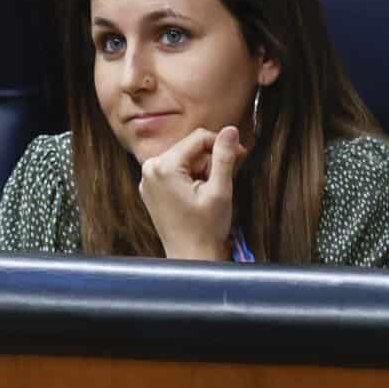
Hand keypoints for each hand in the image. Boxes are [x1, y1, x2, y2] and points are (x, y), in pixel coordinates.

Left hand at [138, 126, 246, 260]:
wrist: (190, 257)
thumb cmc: (205, 229)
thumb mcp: (220, 189)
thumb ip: (224, 156)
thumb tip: (231, 129)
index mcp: (162, 167)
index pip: (199, 137)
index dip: (222, 144)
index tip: (240, 156)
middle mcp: (149, 170)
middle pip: (190, 147)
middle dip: (211, 160)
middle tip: (225, 180)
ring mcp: (147, 180)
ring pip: (185, 158)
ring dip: (202, 169)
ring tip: (210, 191)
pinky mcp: (152, 189)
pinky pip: (176, 171)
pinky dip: (191, 177)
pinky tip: (199, 195)